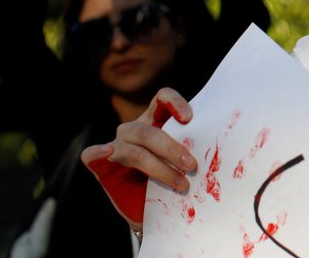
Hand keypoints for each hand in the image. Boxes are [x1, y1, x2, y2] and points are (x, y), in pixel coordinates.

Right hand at [81, 88, 195, 228]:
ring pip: (134, 150)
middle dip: (172, 149)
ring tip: (180, 184)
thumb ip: (191, 150)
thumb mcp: (184, 162)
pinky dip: (98, 153)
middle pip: (149, 131)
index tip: (189, 119)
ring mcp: (116, 146)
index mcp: (155, 120)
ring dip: (159, 168)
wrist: (151, 211)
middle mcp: (134, 130)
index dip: (174, 102)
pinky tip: (107, 153)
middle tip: (192, 166)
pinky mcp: (101, 166)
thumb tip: (216, 151)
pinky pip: (92, 155)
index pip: (162, 98)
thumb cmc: (171, 180)